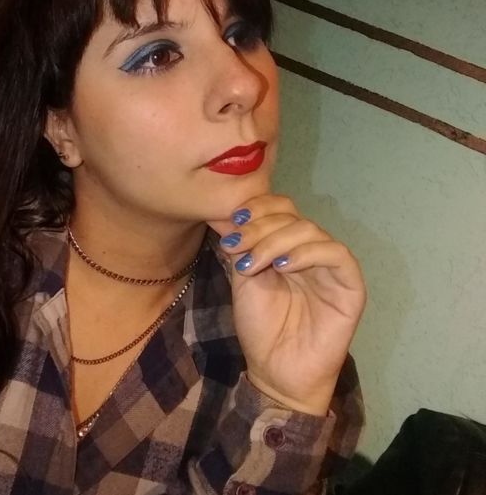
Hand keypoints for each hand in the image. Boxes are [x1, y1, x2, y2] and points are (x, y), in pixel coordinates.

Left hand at [207, 194, 365, 415]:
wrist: (276, 370)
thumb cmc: (260, 326)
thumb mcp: (244, 277)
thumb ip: (242, 245)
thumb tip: (228, 212)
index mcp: (287, 245)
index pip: (281, 209)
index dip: (258, 207)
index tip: (233, 220)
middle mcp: (311, 250)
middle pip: (292, 216)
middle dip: (259, 226)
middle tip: (235, 245)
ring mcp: (332, 266)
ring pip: (311, 231)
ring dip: (275, 241)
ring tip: (253, 263)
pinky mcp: (351, 285)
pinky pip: (336, 255)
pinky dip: (307, 253)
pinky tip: (283, 266)